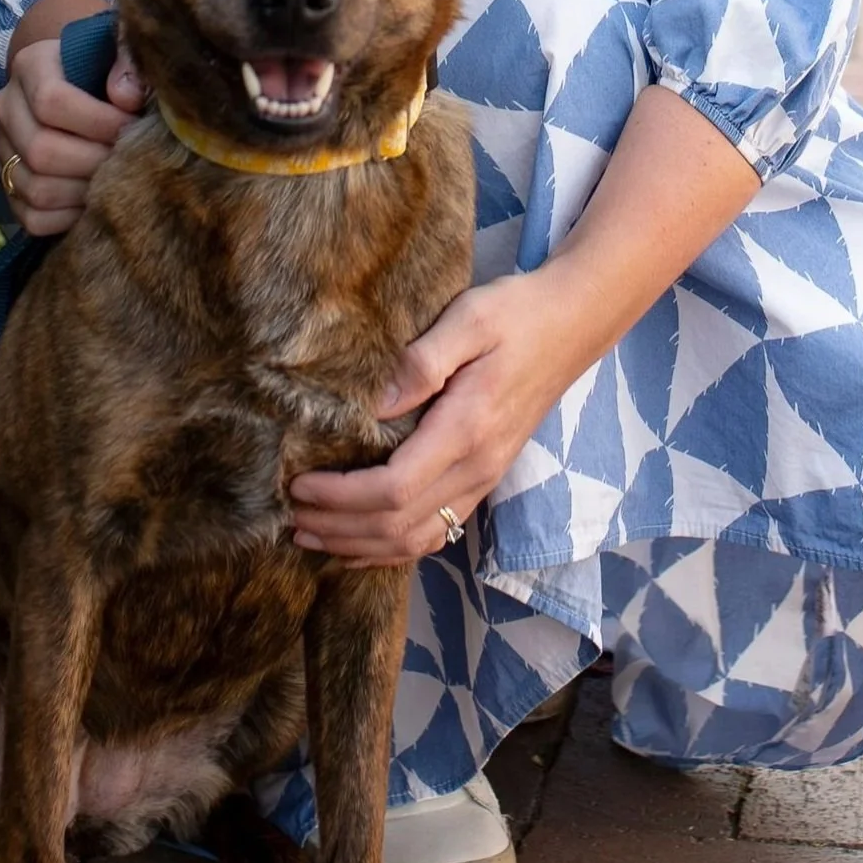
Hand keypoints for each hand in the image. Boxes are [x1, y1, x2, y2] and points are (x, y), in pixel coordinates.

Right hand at [0, 31, 146, 235]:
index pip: (51, 101)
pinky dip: (70, 218)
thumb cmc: (107, 68)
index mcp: (30, 66)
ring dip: (85, 192)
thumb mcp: (119, 51)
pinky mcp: (9, 185)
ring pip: (37, 189)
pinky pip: (33, 218)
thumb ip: (128, 62)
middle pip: (42, 150)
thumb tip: (126, 98)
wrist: (83, 84)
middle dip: (95, 161)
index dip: (98, 121)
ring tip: (116, 179)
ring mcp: (3, 150)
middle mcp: (6, 107)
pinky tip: (96, 199)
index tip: (133, 125)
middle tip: (129, 159)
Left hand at [287, 271, 585, 565]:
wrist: (572, 324)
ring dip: (361, 547)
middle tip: (290, 519)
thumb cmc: (516, 314)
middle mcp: (477, 466)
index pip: (393, 488)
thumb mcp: (469, 320)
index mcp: (466, 429)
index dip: (340, 497)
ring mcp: (485, 478)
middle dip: (339, 529)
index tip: (298, 485)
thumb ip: (422, 363)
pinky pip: (437, 532)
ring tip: (313, 538)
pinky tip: (362, 547)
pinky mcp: (486, 476)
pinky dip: (394, 548)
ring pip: (417, 539)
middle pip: (398, 525)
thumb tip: (375, 405)